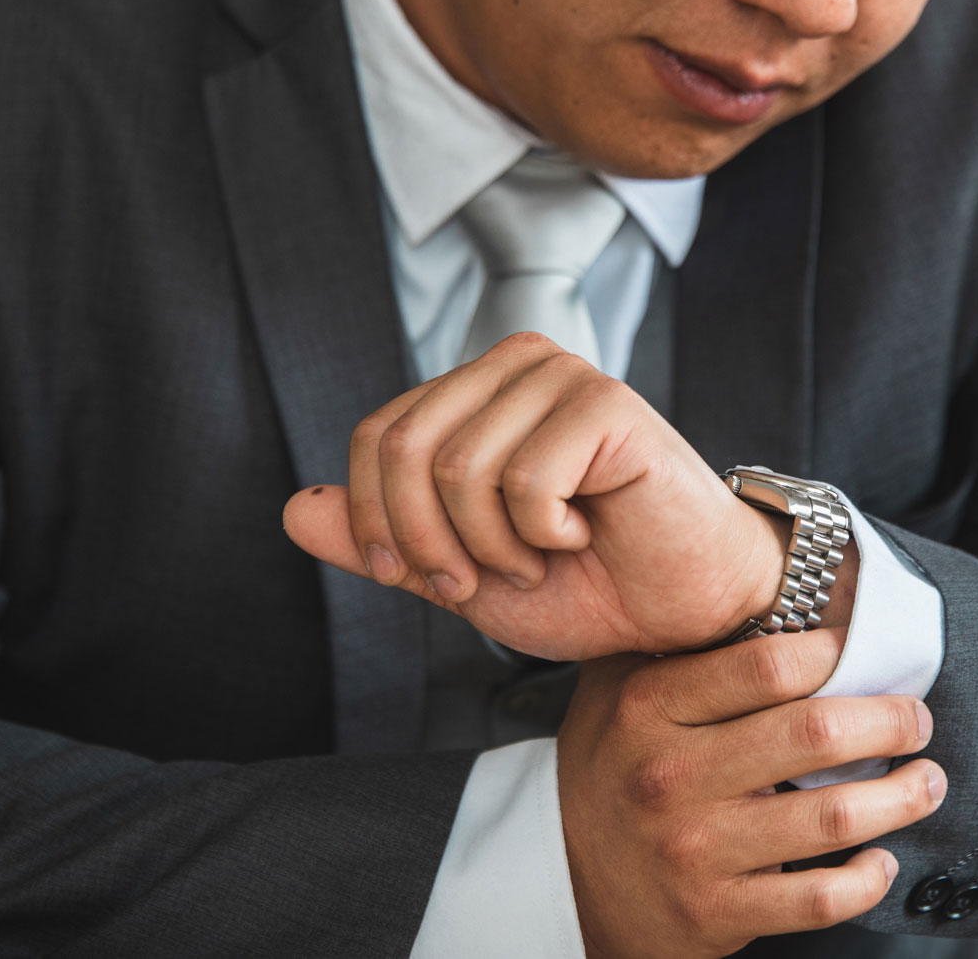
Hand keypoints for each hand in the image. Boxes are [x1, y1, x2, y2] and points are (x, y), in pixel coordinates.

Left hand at [282, 333, 850, 659]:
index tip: (424, 580)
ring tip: (542, 557)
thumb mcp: (459, 574)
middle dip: (427, 541)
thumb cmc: (588, 586)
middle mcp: (516, 365)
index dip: (377, 521)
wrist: (685, 612)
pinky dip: (543, 534)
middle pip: (405, 447)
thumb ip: (382, 542)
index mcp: (476, 393)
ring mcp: (563, 376)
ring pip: (460, 468)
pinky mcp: (606, 404)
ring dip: (493, 546)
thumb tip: (292, 509)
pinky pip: (523, 479)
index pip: (376, 435)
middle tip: (479, 580)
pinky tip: (586, 533)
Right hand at [559, 629, 946, 957]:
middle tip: (917, 718)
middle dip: (890, 722)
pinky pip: (818, 900)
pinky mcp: (716, 913)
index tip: (868, 652)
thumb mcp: (618, 687)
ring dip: (901, 797)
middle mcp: (671, 777)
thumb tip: (781, 588)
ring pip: (832, 819)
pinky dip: (867, 878)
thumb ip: (682, 642)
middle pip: (815, 735)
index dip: (837, 653)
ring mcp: (695, 850)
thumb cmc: (610, 765)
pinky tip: (883, 858)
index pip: (768, 665)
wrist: (558, 877)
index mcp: (650, 708)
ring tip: (927, 780)